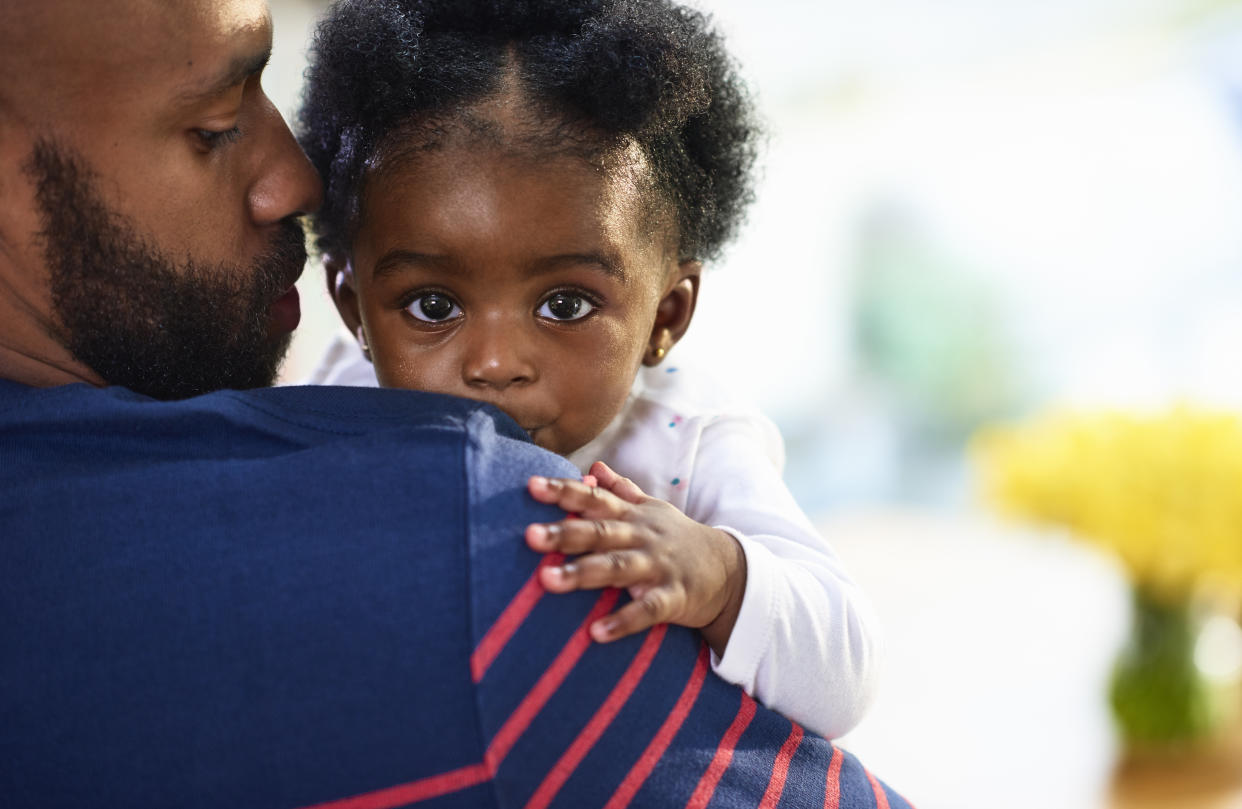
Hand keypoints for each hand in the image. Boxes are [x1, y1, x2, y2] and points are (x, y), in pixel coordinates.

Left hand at [525, 461, 746, 656]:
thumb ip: (621, 491)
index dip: (564, 491)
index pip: (594, 498)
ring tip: (546, 581)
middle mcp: (642, 536)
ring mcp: (658, 566)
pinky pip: (647, 610)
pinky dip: (623, 621)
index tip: (530, 486)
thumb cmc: (678, 539)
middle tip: (528, 535)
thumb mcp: (653, 510)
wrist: (730, 570)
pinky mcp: (673, 598)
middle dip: (564, 533)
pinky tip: (595, 633)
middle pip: (600, 531)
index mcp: (633, 516)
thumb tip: (593, 467)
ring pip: (617, 567)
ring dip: (582, 573)